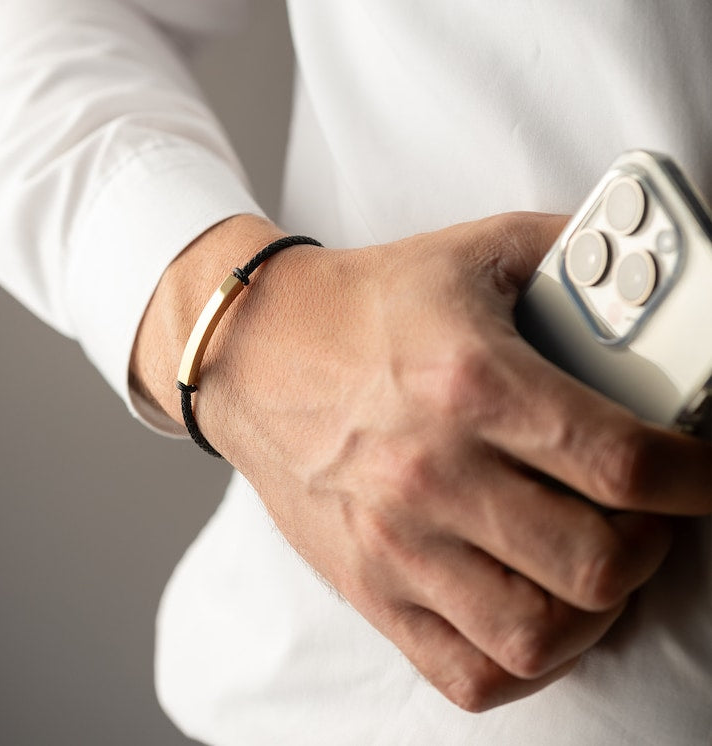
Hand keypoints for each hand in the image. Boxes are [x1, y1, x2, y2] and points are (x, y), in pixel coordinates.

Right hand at [133, 212, 711, 710]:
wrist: (255, 352)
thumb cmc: (361, 307)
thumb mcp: (469, 254)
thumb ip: (569, 252)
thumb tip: (648, 266)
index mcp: (471, 382)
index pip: (624, 463)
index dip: (697, 478)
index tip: (704, 474)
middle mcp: (433, 471)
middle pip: (598, 562)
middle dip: (654, 544)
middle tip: (647, 513)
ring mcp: (396, 540)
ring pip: (539, 633)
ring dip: (596, 610)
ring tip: (592, 564)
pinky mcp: (367, 582)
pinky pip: (466, 670)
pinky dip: (523, 660)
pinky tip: (532, 609)